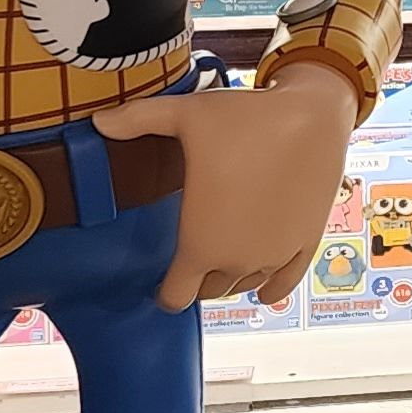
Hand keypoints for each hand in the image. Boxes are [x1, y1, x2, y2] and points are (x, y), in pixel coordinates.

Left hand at [97, 69, 362, 311]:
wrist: (314, 116)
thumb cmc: (246, 118)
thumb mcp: (185, 115)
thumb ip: (137, 120)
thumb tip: (97, 120)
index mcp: (201, 243)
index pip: (175, 297)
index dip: (166, 293)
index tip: (164, 281)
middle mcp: (237, 260)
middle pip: (209, 292)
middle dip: (199, 277)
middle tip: (194, 253)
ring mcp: (275, 256)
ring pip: (244, 286)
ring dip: (231, 276)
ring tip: (224, 254)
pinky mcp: (306, 246)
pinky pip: (283, 285)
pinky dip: (269, 287)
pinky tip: (262, 284)